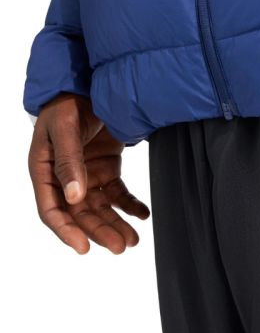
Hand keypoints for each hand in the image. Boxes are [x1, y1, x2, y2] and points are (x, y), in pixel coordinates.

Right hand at [28, 92, 149, 254]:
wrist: (87, 84)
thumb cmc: (67, 103)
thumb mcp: (65, 128)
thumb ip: (69, 161)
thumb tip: (73, 198)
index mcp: (44, 172)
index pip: (52, 210)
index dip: (66, 231)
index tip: (84, 247)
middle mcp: (64, 179)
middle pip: (80, 214)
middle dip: (99, 231)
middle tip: (120, 246)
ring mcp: (86, 175)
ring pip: (100, 207)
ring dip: (115, 223)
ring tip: (132, 240)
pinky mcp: (105, 168)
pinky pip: (117, 192)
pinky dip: (130, 204)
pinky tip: (142, 214)